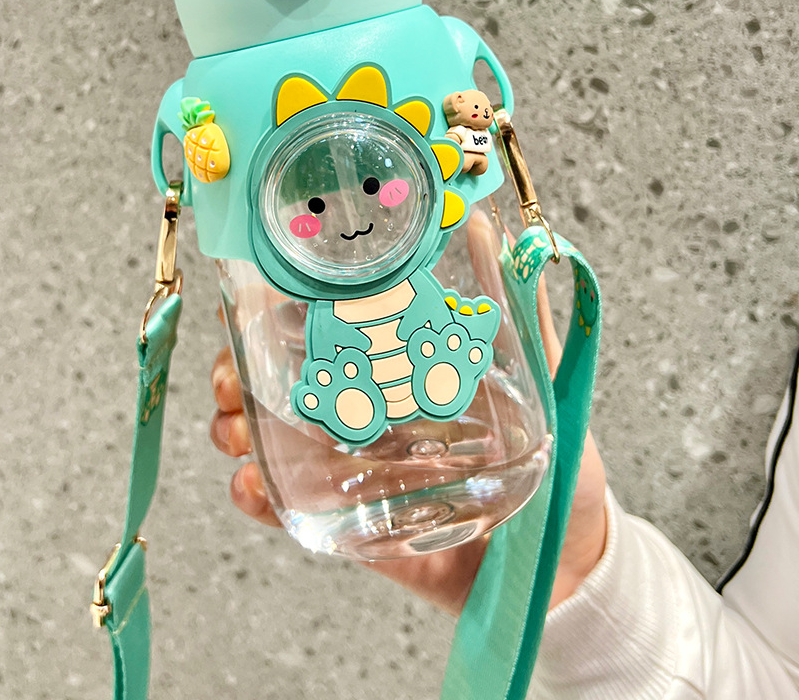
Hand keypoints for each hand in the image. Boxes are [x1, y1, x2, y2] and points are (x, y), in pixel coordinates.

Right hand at [210, 213, 606, 615]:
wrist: (564, 566)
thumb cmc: (556, 472)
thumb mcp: (539, 385)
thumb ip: (520, 318)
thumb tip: (489, 232)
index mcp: (398, 376)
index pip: (324, 335)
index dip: (273, 316)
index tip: (248, 302)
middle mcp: (365, 417)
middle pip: (276, 384)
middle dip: (237, 372)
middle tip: (235, 374)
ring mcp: (353, 472)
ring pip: (267, 440)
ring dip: (235, 427)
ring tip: (238, 427)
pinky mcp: (352, 527)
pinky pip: (288, 511)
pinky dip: (256, 496)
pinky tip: (251, 483)